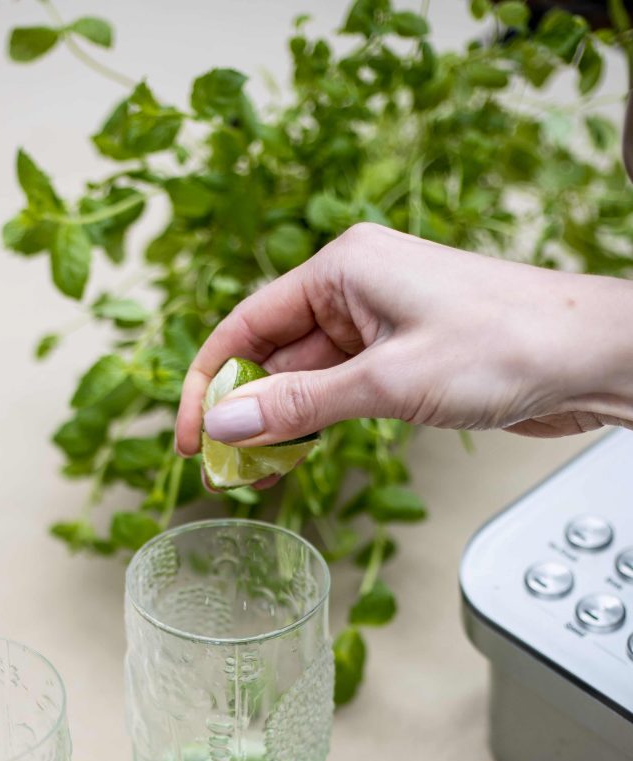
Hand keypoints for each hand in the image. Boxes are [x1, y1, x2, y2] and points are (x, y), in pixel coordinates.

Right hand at [176, 224, 632, 469]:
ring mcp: (381, 324)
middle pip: (270, 354)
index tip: (187, 437)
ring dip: (276, 425)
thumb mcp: (387, 382)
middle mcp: (356, 288)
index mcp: (344, 267)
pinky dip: (313, 424)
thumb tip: (227, 424)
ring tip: (249, 476)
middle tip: (216, 471)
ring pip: (303, 378)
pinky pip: (338, 392)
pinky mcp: (403, 358)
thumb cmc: (505, 345)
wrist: (589, 357)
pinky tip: (294, 457)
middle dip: (240, 412)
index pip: (247, 325)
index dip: (208, 383)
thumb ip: (300, 405)